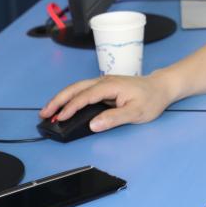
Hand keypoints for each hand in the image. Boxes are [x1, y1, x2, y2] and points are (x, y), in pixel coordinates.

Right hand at [39, 73, 174, 132]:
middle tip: (44, 114)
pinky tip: (64, 107)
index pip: (85, 96)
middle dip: (58, 100)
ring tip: (48, 111)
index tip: (59, 118)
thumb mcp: (136, 113)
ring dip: (61, 99)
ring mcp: (103, 83)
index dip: (71, 107)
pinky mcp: (104, 88)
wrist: (161, 87)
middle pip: (75, 88)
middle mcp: (104, 81)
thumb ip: (114, 118)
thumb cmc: (151, 99)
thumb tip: (93, 125)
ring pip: (77, 88)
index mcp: (111, 85)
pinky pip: (82, 91)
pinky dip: (70, 98)